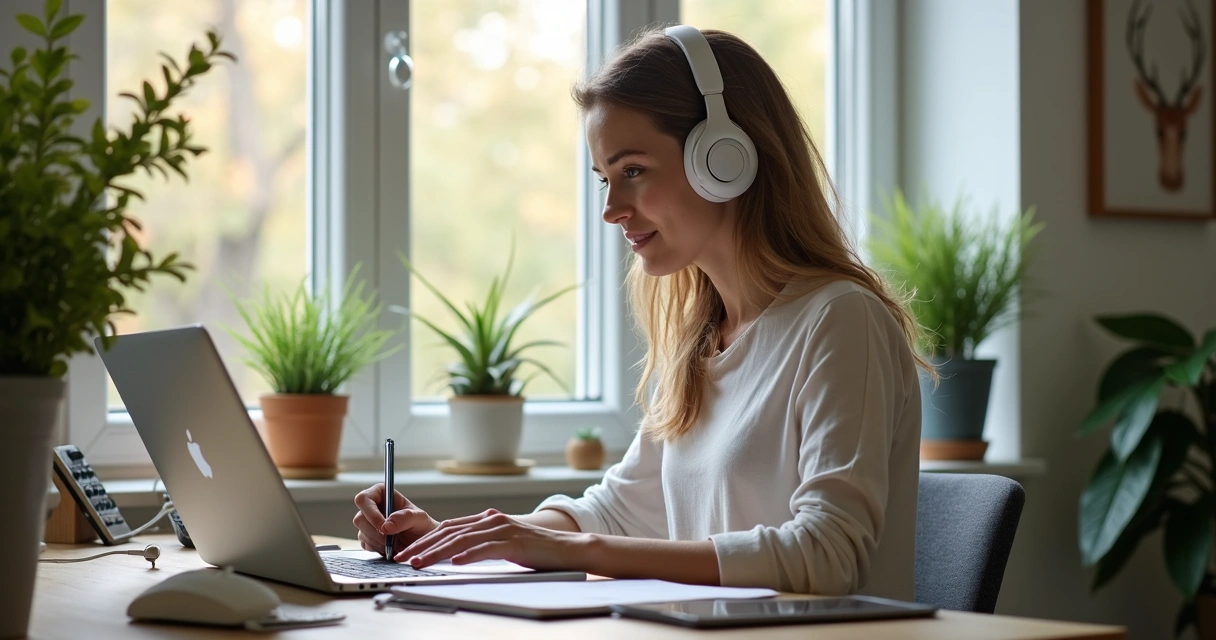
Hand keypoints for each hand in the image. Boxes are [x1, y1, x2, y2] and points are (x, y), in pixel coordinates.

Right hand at [352, 483, 439, 555]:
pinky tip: (390, 547)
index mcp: (381, 493)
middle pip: (359, 519)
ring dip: (379, 542)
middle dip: (376, 533)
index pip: (363, 499)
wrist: (421, 543)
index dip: (370, 513)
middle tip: (392, 541)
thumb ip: (405, 518)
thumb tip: (385, 526)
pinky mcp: (367, 537)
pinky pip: (365, 544)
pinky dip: (378, 549)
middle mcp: (371, 507)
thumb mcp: (419, 518)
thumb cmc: (421, 525)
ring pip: (361, 533)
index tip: (383, 527)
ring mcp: (367, 523)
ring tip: (396, 544)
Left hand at [398, 508, 587, 570]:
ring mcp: (503, 529)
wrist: (567, 549)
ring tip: (420, 562)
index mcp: (487, 519)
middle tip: (403, 558)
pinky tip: (455, 562)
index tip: (407, 552)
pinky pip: (487, 549)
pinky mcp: (515, 542)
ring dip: (437, 552)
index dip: (426, 539)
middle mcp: (492, 520)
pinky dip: (469, 555)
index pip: (449, 527)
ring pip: (462, 540)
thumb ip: (482, 543)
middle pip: (450, 532)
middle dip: (423, 546)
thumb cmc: (535, 551)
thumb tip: (456, 554)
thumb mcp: (503, 544)